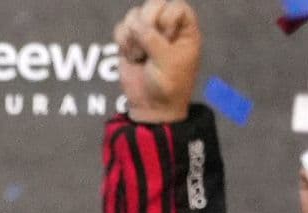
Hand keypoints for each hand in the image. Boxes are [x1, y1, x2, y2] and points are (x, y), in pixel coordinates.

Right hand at [114, 0, 198, 124]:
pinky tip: (131, 56)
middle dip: (147, 22)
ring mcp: (147, 33)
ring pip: (135, 14)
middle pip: (154, 3)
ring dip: (133, 35)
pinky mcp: (130, 42)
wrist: (151, 106)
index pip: (176, 6)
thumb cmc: (169, 85)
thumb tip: (135, 25)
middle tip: (148, 42)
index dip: (167, 19)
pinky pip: (121, 27)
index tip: (167, 39)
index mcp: (185, 29)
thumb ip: (153, 40)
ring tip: (140, 54)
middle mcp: (167, 27)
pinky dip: (122, 41)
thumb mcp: (168, 61)